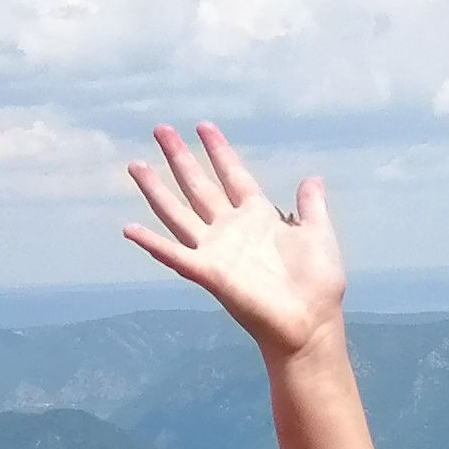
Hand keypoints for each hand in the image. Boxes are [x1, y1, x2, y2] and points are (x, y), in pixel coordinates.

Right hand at [121, 123, 344, 359]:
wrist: (312, 322)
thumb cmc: (318, 284)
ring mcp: (217, 250)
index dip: (218, 150)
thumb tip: (312, 178)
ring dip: (156, 190)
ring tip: (135, 166)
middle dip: (180, 157)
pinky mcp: (209, 273)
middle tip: (161, 129)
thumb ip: (311, 206)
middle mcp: (231, 229)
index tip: (203, 126)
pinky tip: (129, 229)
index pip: (232, 174)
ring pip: (178, 213)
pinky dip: (152, 244)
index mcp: (257, 217)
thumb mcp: (318, 234)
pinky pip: (175, 256)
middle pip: (198, 186)